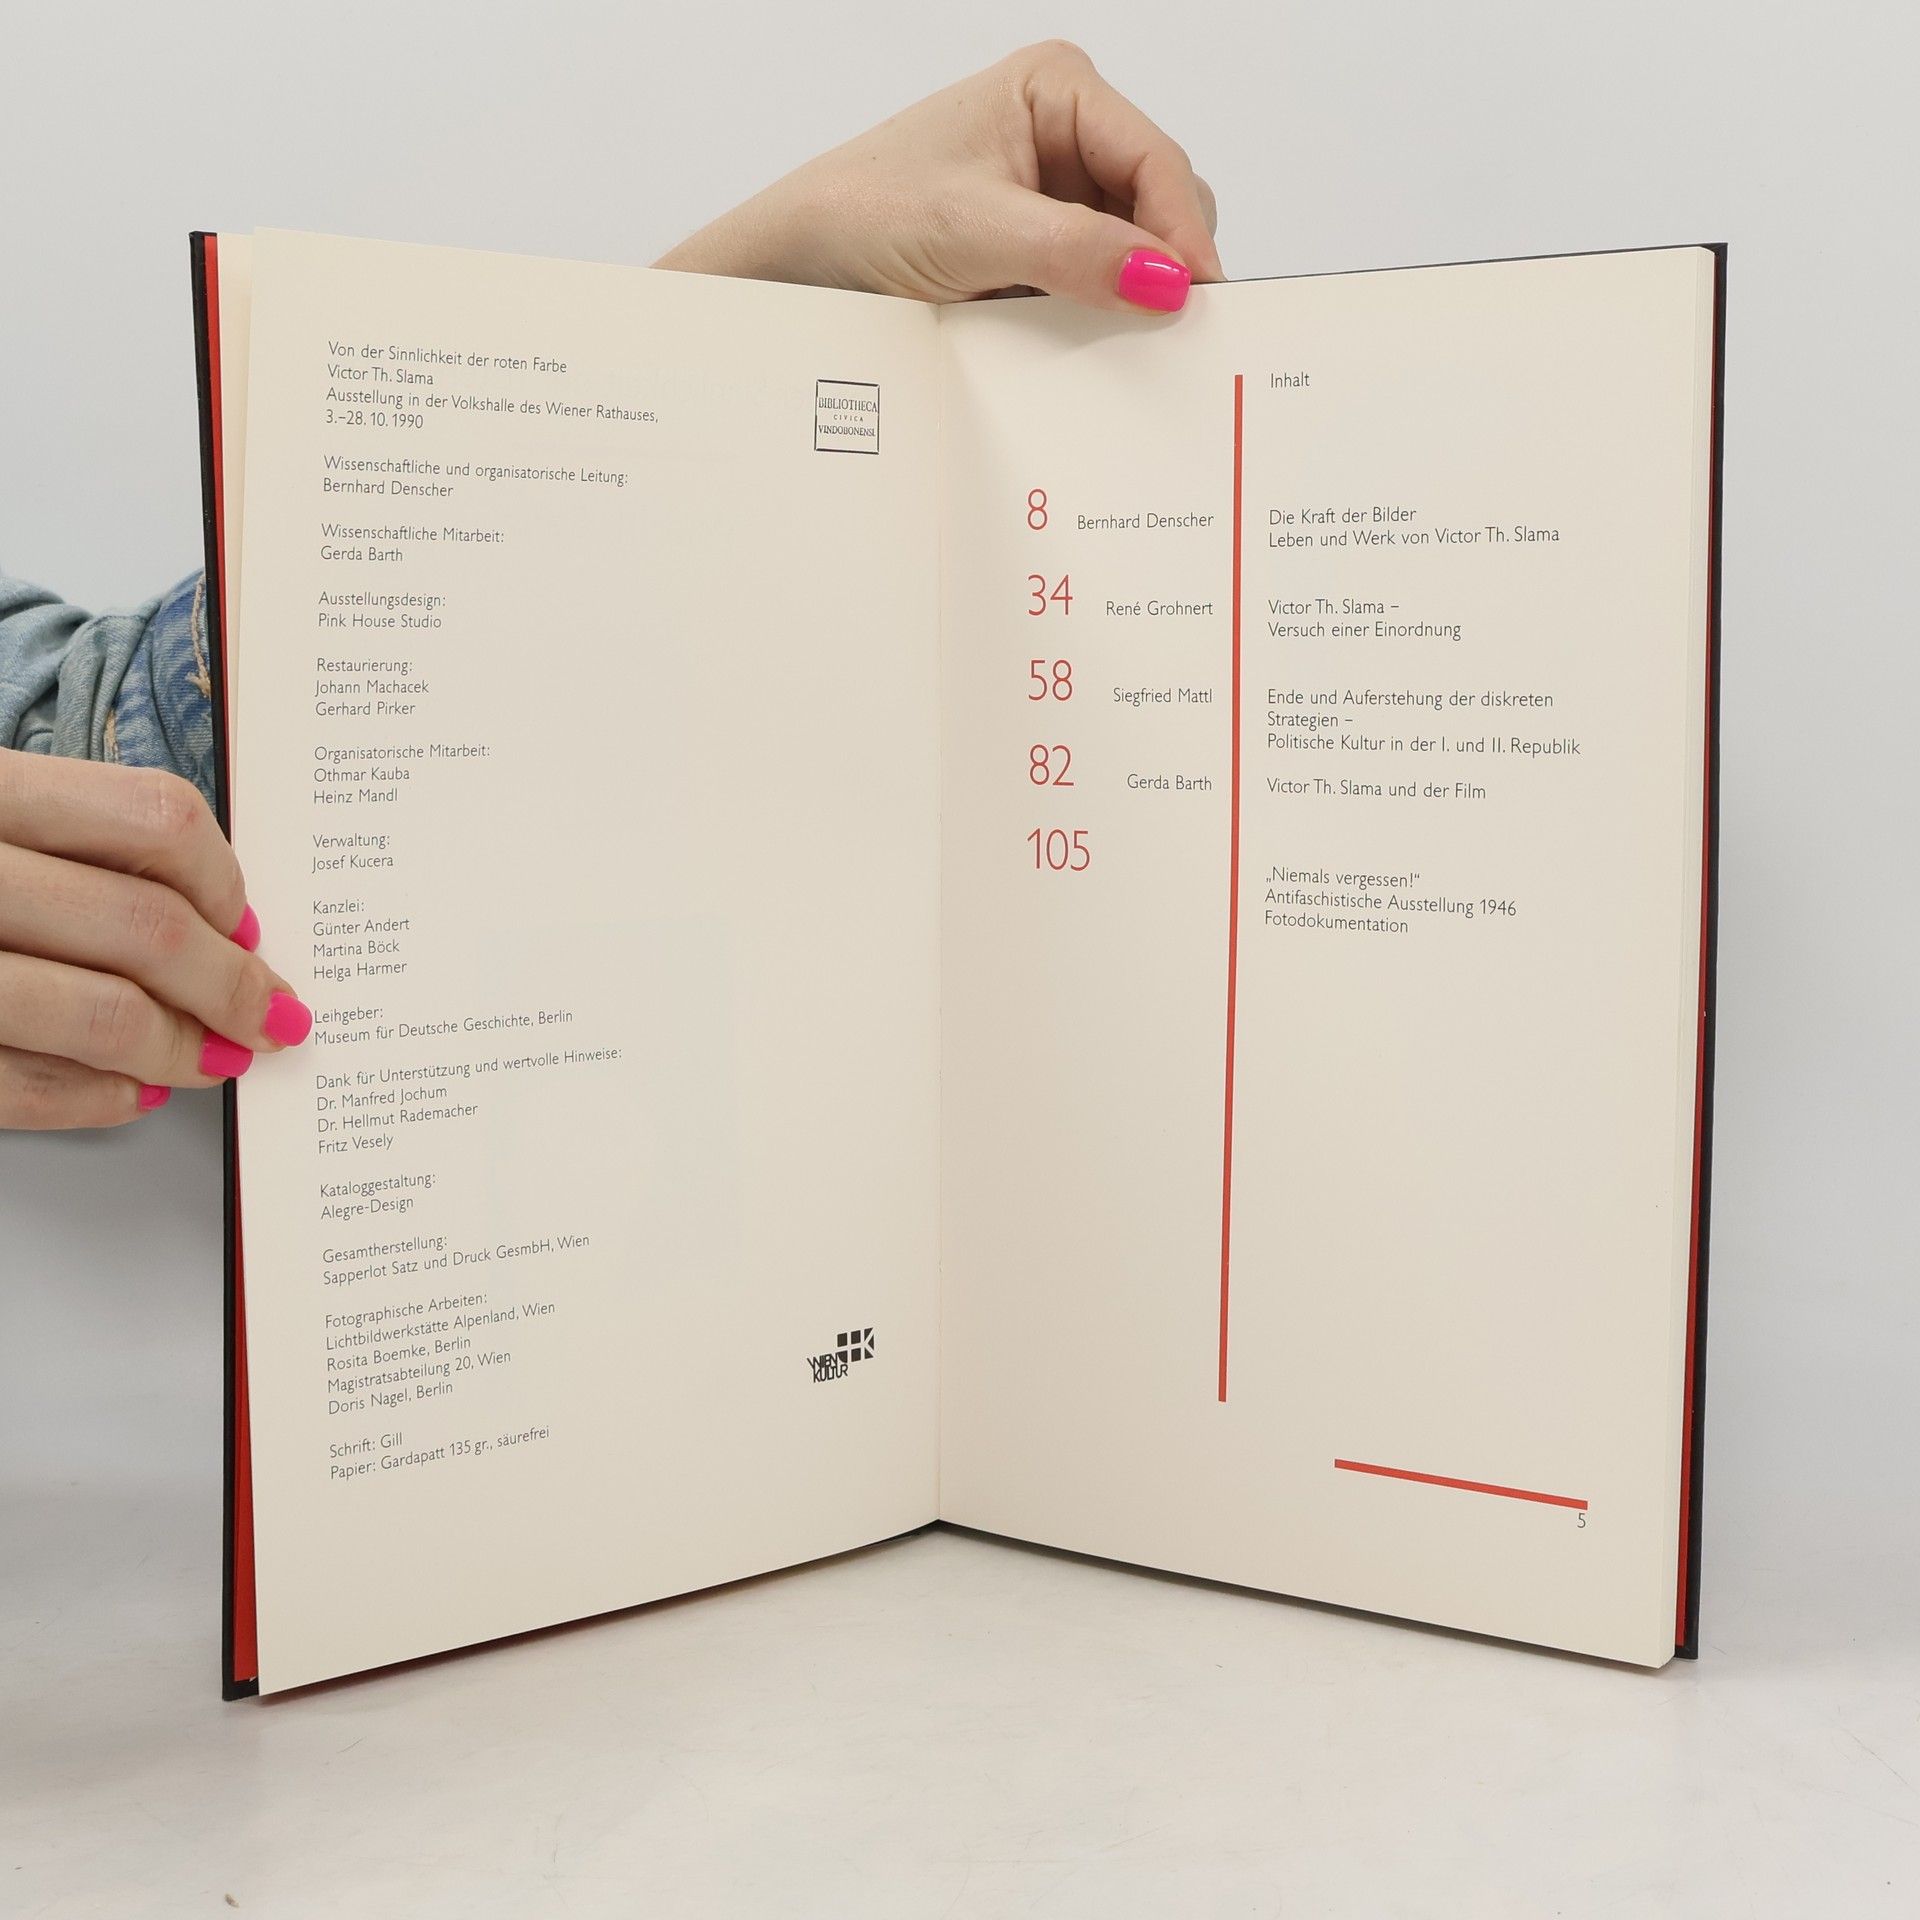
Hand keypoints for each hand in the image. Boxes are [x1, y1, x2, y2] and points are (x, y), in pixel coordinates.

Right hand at [0, 749, 311, 1128]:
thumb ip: (77, 846)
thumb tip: (221, 922)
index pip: (155, 821)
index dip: (225, 883)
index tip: (248, 925)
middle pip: (145, 928)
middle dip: (229, 986)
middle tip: (266, 1013)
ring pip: (101, 1013)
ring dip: (179, 1049)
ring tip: (210, 1057)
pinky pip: (23, 1087)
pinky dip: (99, 1099)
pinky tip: (130, 1091)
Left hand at [656, 41, 1221, 312]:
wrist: (795, 264)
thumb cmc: (864, 212)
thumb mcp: (978, 231)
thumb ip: (1078, 253)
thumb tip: (1168, 282)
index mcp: (1058, 87)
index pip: (1156, 160)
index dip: (1184, 234)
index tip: (1198, 302)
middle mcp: (1065, 132)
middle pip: (1160, 204)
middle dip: (1162, 266)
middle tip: (1167, 336)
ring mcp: (1054, 194)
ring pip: (1134, 251)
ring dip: (1128, 298)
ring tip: (1118, 344)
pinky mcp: (1037, 250)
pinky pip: (1096, 286)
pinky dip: (1097, 318)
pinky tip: (1084, 345)